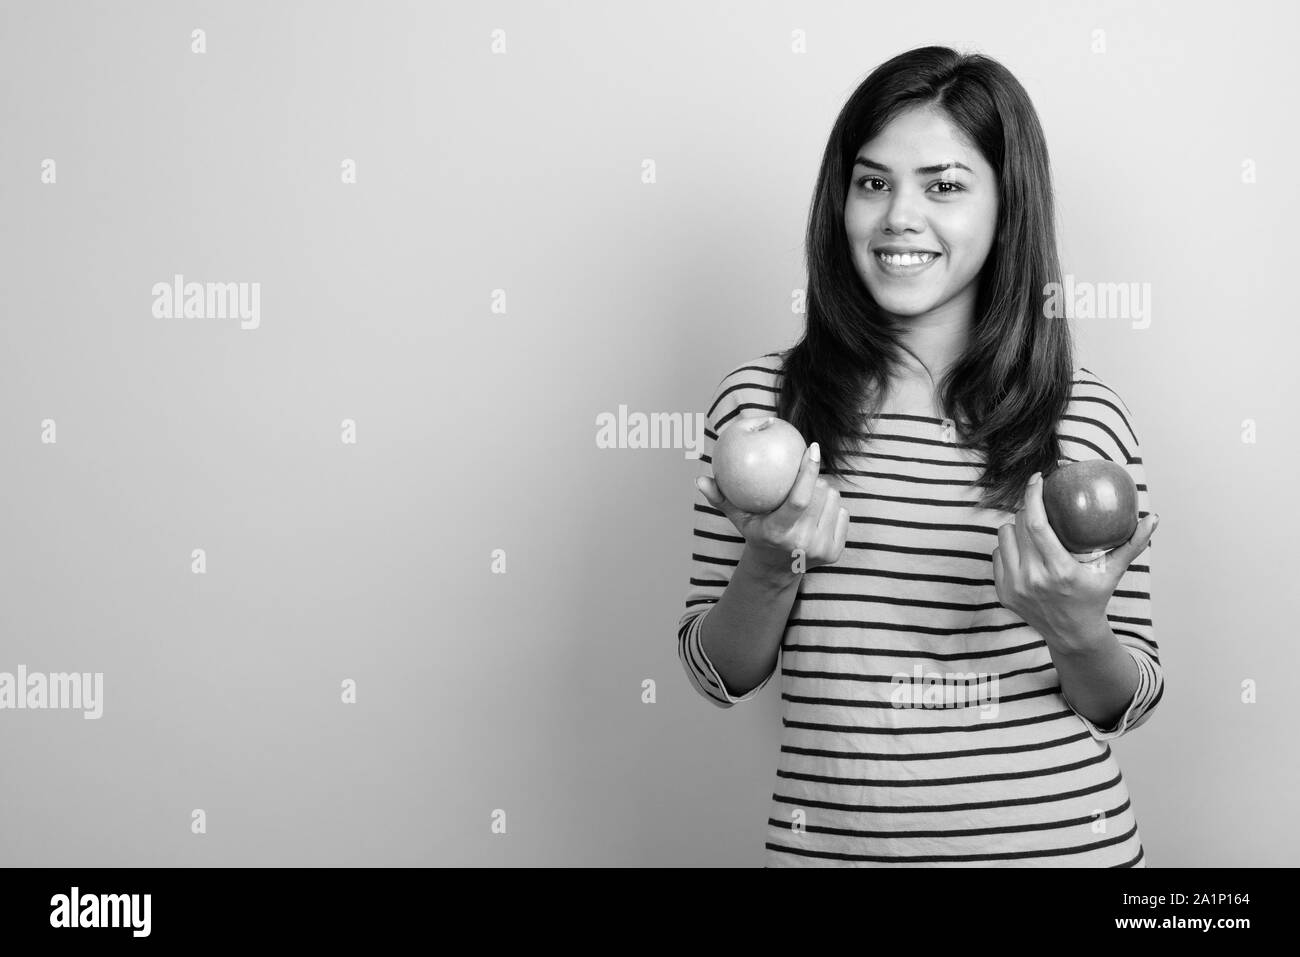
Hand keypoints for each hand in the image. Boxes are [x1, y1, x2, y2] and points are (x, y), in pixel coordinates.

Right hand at [697, 440, 849, 575]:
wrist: (776, 570)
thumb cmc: (755, 533)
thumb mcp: (737, 517)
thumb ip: (719, 498)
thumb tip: (699, 479)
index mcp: (779, 532)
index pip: (799, 498)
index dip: (808, 470)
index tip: (812, 447)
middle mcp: (802, 543)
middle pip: (820, 494)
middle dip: (815, 478)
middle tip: (804, 476)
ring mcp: (821, 550)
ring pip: (834, 500)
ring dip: (824, 492)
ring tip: (809, 496)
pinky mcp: (835, 552)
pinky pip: (843, 514)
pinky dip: (832, 508)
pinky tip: (819, 512)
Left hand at [991, 470, 1158, 654]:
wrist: (1072, 634)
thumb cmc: (1094, 597)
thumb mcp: (1114, 571)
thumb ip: (1133, 544)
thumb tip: (1154, 518)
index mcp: (1059, 570)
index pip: (1037, 524)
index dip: (1033, 496)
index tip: (1037, 478)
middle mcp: (1033, 579)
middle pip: (1018, 525)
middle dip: (1028, 509)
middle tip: (1040, 507)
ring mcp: (1014, 587)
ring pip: (1003, 536)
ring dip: (1016, 528)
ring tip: (1033, 531)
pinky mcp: (1002, 593)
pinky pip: (997, 555)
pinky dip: (1009, 548)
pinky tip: (1025, 553)